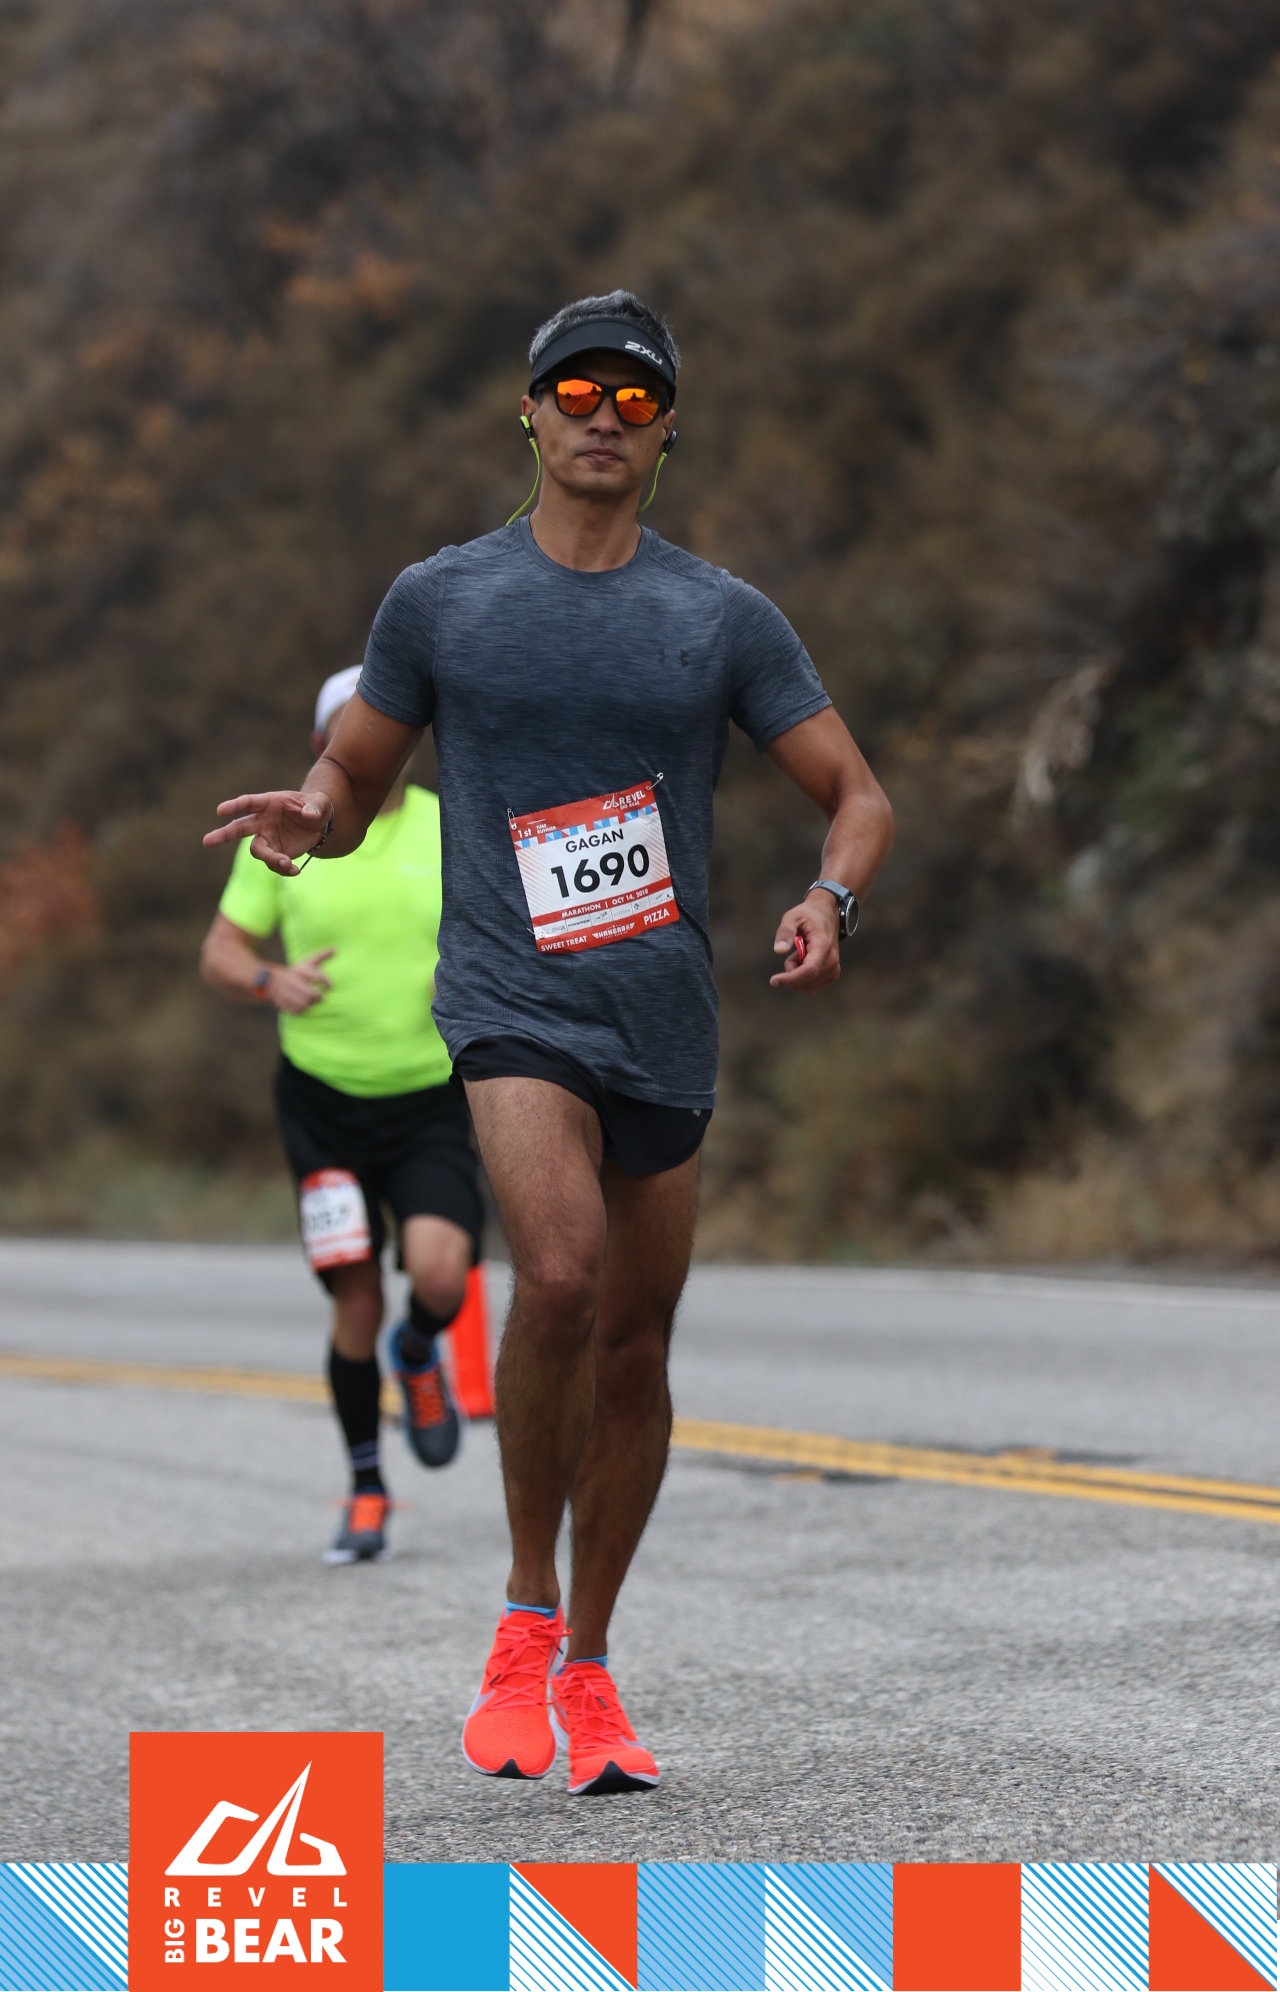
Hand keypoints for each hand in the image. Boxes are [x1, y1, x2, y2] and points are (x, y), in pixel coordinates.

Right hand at [203, 790, 330, 875]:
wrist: (319, 824)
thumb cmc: (315, 807)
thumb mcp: (321, 804)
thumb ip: (315, 808)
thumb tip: (309, 816)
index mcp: (268, 803)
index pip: (248, 803)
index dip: (234, 806)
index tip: (220, 811)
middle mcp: (262, 821)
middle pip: (238, 828)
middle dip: (223, 835)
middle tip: (207, 842)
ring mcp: (267, 838)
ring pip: (258, 851)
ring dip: (269, 859)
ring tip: (287, 863)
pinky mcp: (275, 853)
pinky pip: (273, 863)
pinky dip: (282, 869)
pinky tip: (295, 870)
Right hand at [267, 949, 334, 1013]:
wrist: (271, 981)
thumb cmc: (297, 972)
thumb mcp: (308, 962)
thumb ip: (322, 956)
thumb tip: (336, 948)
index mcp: (300, 970)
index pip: (318, 977)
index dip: (327, 983)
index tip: (330, 987)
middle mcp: (293, 981)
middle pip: (311, 994)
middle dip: (319, 997)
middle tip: (320, 997)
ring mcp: (286, 993)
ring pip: (304, 1004)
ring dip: (311, 1004)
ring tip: (312, 1002)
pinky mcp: (282, 1003)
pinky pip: (297, 1011)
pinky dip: (303, 1010)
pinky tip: (304, 1006)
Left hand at [770, 890, 840, 989]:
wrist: (827, 914)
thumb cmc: (808, 915)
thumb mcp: (792, 917)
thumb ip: (785, 932)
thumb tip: (778, 950)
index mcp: (823, 946)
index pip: (808, 970)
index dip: (790, 979)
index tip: (774, 980)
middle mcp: (832, 960)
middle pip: (806, 979)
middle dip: (791, 971)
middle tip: (793, 952)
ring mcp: (834, 969)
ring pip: (807, 984)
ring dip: (797, 973)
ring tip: (802, 953)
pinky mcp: (833, 974)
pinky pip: (812, 984)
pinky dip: (803, 976)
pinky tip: (806, 961)